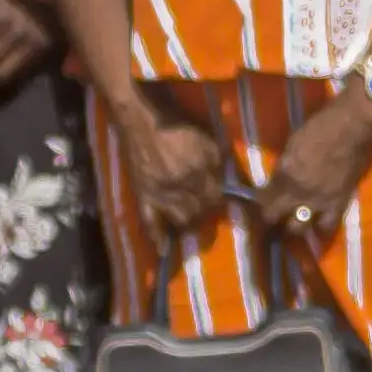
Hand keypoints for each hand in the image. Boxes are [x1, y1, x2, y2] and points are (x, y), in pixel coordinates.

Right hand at [109, 94, 225, 251]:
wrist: (142, 120)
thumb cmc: (176, 124)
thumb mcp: (206, 137)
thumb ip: (218, 160)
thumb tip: (230, 180)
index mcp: (201, 168)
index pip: (217, 196)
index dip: (218, 198)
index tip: (216, 197)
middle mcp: (184, 184)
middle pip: (202, 209)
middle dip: (205, 208)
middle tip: (203, 205)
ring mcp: (163, 192)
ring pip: (183, 218)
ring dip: (188, 219)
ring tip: (189, 216)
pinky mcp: (144, 195)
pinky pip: (150, 221)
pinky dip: (157, 237)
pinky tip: (164, 251)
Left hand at [261, 85, 371, 242]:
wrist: (355, 125)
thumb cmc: (322, 125)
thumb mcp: (293, 142)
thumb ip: (284, 165)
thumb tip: (278, 178)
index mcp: (284, 173)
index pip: (262, 197)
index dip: (259, 201)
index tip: (260, 200)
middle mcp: (298, 192)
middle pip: (274, 215)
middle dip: (271, 215)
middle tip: (273, 213)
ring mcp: (319, 201)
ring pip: (298, 227)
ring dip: (293, 224)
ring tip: (295, 220)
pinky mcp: (339, 203)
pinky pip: (327, 225)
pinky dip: (320, 227)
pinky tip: (318, 224)